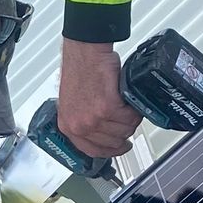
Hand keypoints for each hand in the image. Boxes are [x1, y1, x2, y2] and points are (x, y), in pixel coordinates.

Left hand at [56, 38, 140, 160]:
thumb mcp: (74, 103)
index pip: (92, 151)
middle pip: (113, 142)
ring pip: (125, 129)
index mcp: (69, 126)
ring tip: (126, 106)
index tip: (119, 147)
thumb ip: (85, 120)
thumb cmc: (80, 70)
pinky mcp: (108, 107)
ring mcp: (94, 118)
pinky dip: (133, 108)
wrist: (85, 52)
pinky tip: (127, 98)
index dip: (109, 151)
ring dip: (130, 118)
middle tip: (126, 119)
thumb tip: (103, 131)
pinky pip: (130, 116)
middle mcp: (80, 125)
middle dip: (124, 131)